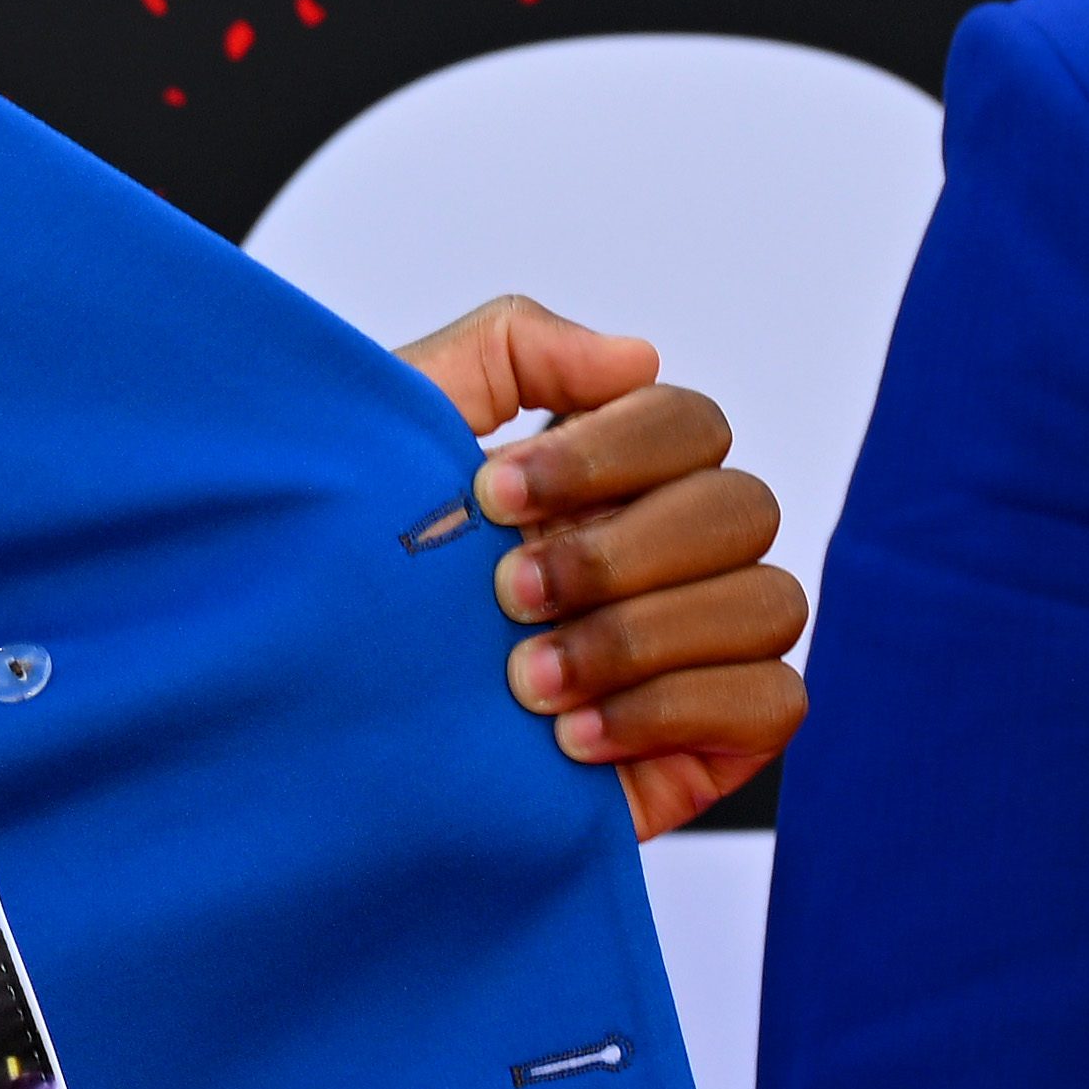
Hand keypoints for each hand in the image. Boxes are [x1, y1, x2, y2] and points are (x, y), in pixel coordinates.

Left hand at [393, 294, 807, 837]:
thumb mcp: (403, 427)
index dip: (603, 454)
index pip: (688, 424)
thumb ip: (509, 352)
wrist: (313, 717)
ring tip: (523, 678)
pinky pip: (775, 702)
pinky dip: (672, 711)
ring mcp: (705, 641)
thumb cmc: (353, 562)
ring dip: (638, 638)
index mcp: (611, 475)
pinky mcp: (716, 735)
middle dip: (617, 552)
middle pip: (742, 507)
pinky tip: (571, 736)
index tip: (489, 494)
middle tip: (505, 594)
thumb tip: (637, 357)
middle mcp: (673, 550)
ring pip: (770, 601)